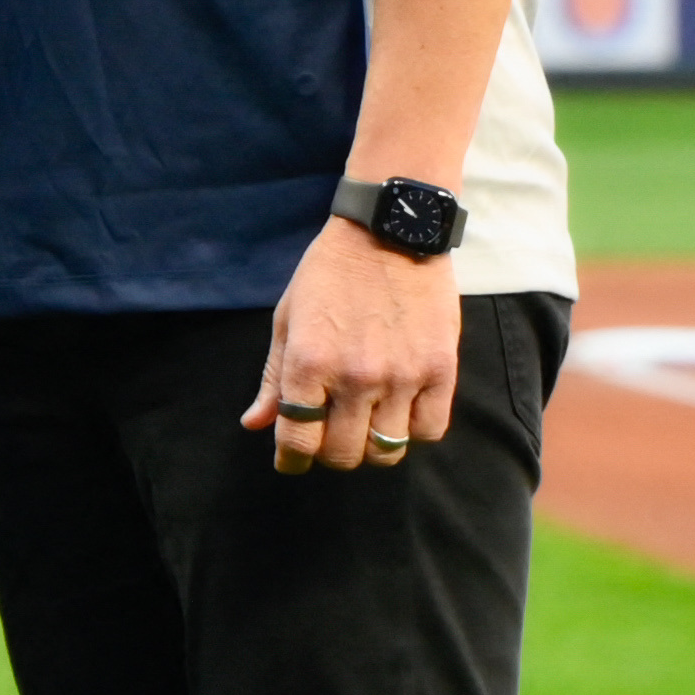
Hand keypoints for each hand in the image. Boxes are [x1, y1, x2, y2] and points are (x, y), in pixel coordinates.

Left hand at [240, 215, 458, 473]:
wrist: (389, 231)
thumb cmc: (329, 274)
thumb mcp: (287, 318)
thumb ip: (272, 377)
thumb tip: (254, 424)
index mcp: (309, 362)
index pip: (297, 440)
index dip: (291, 460)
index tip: (291, 462)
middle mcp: (355, 376)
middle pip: (343, 454)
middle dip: (329, 454)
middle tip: (328, 436)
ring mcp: (401, 376)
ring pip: (386, 451)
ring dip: (371, 448)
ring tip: (364, 426)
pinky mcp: (440, 370)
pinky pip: (429, 431)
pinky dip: (413, 432)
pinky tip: (400, 412)